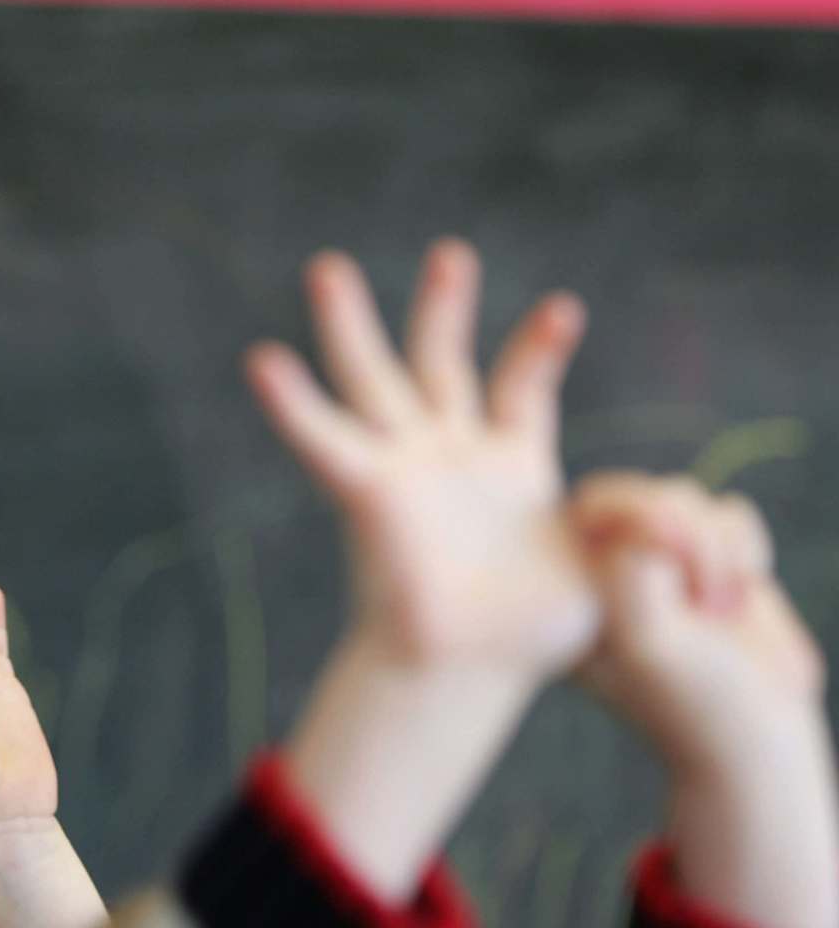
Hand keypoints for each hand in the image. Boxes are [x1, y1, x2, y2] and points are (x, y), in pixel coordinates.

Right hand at [243, 238, 597, 680]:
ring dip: (348, 326)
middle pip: (439, 361)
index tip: (564, 308)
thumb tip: (665, 515)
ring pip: (372, 380)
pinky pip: (324, 441)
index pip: (521, 387)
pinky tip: (263, 360)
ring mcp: (406, 466)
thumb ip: (630, 525)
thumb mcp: (603, 563)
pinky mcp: (369, 492)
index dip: (538, 347)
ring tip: (328, 268)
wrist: (472, 673)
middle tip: (452, 254)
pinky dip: (293, 405)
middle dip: (442, 307)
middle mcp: (452, 453)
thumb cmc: (537, 633)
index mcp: (510, 463)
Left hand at [568, 472, 824, 770]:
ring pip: (687, 495)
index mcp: (576, 588)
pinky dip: (746, 550)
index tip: (675, 570)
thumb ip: (630, 571)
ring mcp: (660, 558)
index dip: (637, 516)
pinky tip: (741, 596)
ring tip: (720, 610)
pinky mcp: (708, 557)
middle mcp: (610, 567)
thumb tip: (643, 517)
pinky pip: (728, 511)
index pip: (588, 508)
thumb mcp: (646, 640)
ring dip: (720, 551)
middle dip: (690, 535)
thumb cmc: (694, 700)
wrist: (761, 736)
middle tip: (708, 601)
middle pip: (640, 490)